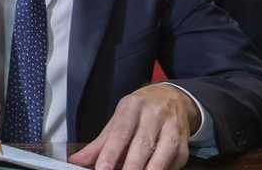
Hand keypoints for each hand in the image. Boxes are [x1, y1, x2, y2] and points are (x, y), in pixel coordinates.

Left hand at [68, 83, 197, 169]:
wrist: (172, 98)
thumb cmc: (140, 112)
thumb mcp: (118, 120)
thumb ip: (99, 143)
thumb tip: (77, 160)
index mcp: (132, 106)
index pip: (120, 132)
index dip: (110, 153)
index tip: (102, 169)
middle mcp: (154, 114)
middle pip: (142, 145)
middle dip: (130, 167)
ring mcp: (172, 127)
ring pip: (162, 154)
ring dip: (149, 169)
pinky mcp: (184, 142)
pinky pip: (174, 161)